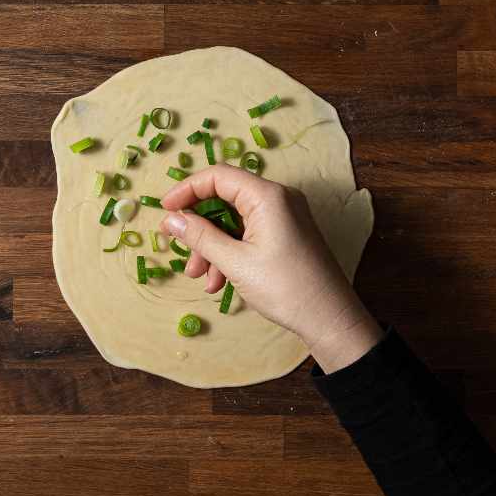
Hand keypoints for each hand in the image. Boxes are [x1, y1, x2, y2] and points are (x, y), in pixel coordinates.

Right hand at [161, 166, 383, 371]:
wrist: (330, 319)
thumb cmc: (286, 288)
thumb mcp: (235, 262)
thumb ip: (200, 236)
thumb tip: (171, 219)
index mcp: (268, 196)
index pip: (217, 176)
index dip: (186, 190)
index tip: (165, 212)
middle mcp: (279, 199)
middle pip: (225, 200)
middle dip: (201, 230)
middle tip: (186, 256)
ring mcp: (286, 217)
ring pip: (235, 222)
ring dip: (214, 248)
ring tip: (203, 279)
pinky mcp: (288, 235)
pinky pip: (250, 235)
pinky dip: (232, 254)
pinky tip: (220, 282)